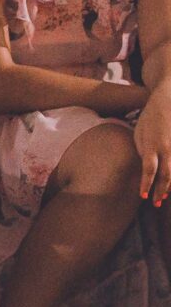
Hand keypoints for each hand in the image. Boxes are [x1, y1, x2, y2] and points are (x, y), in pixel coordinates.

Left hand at [137, 88, 170, 207]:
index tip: (143, 197)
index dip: (146, 184)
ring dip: (169, 186)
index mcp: (152, 145)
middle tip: (156, 204)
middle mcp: (167, 148)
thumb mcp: (139, 134)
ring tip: (163, 198)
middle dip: (161, 191)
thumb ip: (143, 153)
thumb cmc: (149, 120)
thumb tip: (147, 171)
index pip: (149, 170)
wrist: (167, 101)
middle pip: (166, 175)